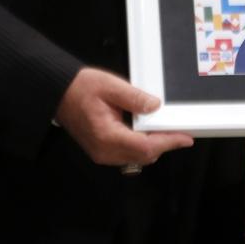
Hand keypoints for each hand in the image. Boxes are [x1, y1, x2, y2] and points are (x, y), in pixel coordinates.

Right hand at [55, 67, 192, 166]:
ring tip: (166, 129)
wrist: (59, 94)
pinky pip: (128, 154)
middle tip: (179, 131)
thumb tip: (155, 106)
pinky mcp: (102, 150)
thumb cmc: (80, 88)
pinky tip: (148, 132)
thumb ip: (135, 98)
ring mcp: (102, 153)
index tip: (185, 138)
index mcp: (107, 136)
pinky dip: (142, 146)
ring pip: (137, 157)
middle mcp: (104, 150)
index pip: (145, 147)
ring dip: (154, 146)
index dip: (168, 143)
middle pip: (144, 156)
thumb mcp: (110, 86)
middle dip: (164, 144)